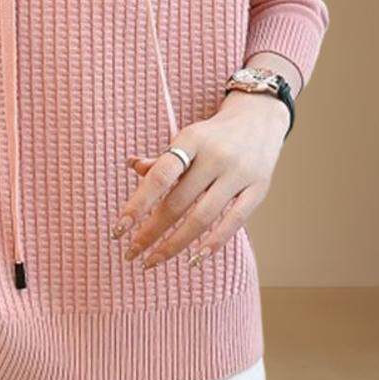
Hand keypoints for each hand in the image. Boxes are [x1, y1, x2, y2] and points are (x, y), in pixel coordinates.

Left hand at [109, 88, 290, 269]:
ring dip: (175, 244)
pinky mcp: (259, 189)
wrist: (260, 118)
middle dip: (151, 232)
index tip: (118, 229)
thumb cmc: (212, 135)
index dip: (138, 204)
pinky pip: (234, 222)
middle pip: (178, 202)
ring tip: (153, 261)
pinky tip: (193, 260)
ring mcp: (239, 174)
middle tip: (131, 253)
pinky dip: (213, 243)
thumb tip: (132, 166)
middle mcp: (215, 156)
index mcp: (192, 139)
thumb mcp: (187, 138)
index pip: (161, 176)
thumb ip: (163, 159)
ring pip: (202, 217)